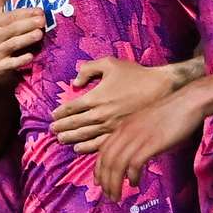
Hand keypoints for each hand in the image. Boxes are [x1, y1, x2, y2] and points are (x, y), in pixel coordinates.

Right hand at [0, 0, 45, 83]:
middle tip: (43, 20)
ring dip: (26, 39)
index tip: (40, 10)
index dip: (25, 13)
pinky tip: (30, 55)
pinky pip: (10, 64)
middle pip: (13, 29)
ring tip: (39, 34)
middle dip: (28, 24)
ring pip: (13, 44)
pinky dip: (19, 60)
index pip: (11, 16)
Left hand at [50, 58, 173, 153]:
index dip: (60, 112)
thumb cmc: (135, 74)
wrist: (160, 88)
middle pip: (75, 124)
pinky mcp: (120, 134)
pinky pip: (99, 144)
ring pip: (84, 135)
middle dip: (62, 127)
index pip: (71, 108)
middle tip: (52, 130)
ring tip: (61, 139)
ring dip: (70, 138)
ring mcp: (110, 126)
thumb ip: (89, 68)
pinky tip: (79, 149)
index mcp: (95, 97)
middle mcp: (100, 114)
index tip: (53, 115)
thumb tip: (75, 81)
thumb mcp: (110, 63)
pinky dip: (86, 147)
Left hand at [94, 89, 203, 201]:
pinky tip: (135, 183)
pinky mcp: (152, 142)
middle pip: (107, 160)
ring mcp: (139, 136)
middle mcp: (127, 131)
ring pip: (117, 165)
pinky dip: (132, 176)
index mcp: (125, 126)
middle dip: (105, 181)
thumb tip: (132, 155)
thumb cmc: (172, 112)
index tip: (100, 182)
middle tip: (109, 195)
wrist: (188, 101)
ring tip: (118, 195)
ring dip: (115, 184)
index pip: (103, 150)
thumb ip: (135, 135)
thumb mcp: (146, 122)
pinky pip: (134, 164)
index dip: (99, 169)